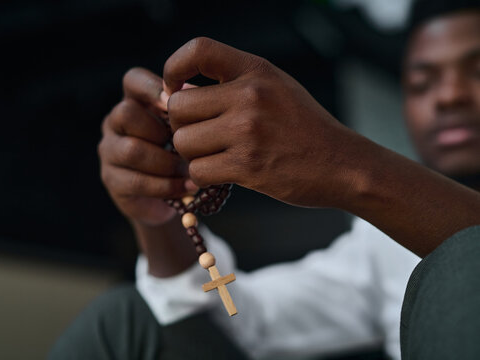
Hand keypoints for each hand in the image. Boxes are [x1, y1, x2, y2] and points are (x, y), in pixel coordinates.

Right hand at [98, 68, 192, 225]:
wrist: (173, 196)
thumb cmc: (184, 153)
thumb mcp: (189, 129)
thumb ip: (190, 111)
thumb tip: (194, 95)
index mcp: (135, 101)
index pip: (133, 80)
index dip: (151, 88)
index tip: (173, 102)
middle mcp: (115, 122)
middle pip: (126, 113)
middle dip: (160, 131)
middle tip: (185, 147)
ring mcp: (109, 151)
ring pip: (132, 150)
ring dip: (168, 163)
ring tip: (191, 172)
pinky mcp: (112, 180)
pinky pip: (137, 181)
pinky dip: (167, 186)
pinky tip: (188, 188)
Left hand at [163, 37, 358, 207]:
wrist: (342, 164)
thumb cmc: (305, 127)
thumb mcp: (275, 88)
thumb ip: (230, 84)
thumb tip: (179, 91)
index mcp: (256, 70)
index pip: (198, 50)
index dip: (174, 68)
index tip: (174, 89)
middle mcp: (250, 95)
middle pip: (178, 107)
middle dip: (181, 126)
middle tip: (199, 136)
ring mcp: (248, 131)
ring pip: (183, 142)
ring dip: (191, 155)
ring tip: (213, 156)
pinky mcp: (247, 166)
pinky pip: (197, 170)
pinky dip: (202, 176)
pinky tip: (220, 173)